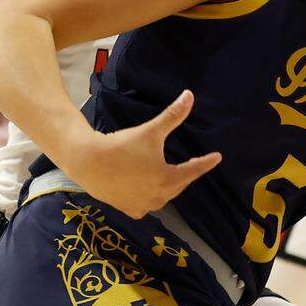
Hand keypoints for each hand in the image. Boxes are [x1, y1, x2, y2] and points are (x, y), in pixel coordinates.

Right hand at [67, 90, 221, 218]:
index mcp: (168, 179)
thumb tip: (190, 96)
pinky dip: (150, 197)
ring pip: (163, 196)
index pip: (194, 170)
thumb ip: (173, 116)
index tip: (216, 157)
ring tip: (170, 178)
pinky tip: (149, 192)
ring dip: (168, 187)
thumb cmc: (122, 146)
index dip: (206, 162)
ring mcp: (144, 206)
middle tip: (191, 165)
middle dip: (184, 174)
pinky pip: (147, 204)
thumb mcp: (150, 131)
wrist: (88, 162)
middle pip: (178, 184)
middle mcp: (159, 197)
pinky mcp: (130, 210)